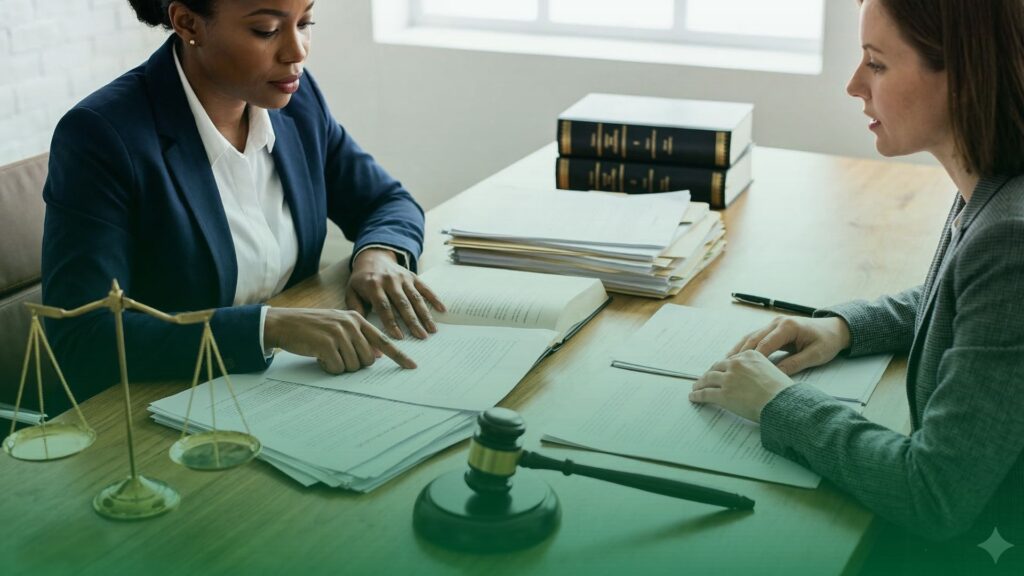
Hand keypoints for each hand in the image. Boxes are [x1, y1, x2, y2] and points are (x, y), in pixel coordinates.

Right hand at [264, 307, 415, 373]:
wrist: (284, 323)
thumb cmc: (312, 328)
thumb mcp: (338, 326)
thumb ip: (358, 337)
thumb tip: (375, 356)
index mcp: (357, 319)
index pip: (383, 340)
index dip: (399, 355)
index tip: (412, 366)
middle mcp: (351, 324)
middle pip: (367, 360)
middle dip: (353, 364)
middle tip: (336, 355)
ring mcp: (339, 333)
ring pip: (353, 365)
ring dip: (339, 366)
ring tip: (326, 353)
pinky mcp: (327, 344)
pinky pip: (337, 368)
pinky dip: (328, 368)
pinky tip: (319, 357)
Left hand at [346, 248, 445, 339]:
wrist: (373, 257)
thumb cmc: (361, 281)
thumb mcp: (352, 293)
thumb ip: (356, 311)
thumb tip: (362, 332)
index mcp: (373, 285)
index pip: (384, 306)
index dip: (391, 322)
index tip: (399, 337)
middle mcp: (390, 280)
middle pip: (403, 303)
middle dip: (413, 322)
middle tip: (422, 337)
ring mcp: (403, 278)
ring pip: (416, 298)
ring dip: (425, 314)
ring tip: (432, 330)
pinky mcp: (412, 276)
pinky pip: (425, 288)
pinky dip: (434, 298)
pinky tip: (442, 310)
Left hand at [689, 350, 791, 421]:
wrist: (783, 402)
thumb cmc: (783, 391)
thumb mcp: (773, 370)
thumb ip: (760, 369)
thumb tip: (753, 378)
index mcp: (750, 355)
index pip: (731, 360)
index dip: (722, 366)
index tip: (718, 369)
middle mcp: (737, 364)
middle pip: (717, 367)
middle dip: (709, 373)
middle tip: (705, 378)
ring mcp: (729, 379)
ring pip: (708, 379)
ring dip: (700, 383)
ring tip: (696, 387)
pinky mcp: (723, 394)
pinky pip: (706, 394)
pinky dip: (697, 395)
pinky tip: (694, 397)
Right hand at [726, 316, 851, 375]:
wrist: (834, 329)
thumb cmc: (827, 341)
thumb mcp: (815, 355)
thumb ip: (795, 364)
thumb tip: (776, 375)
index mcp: (787, 327)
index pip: (765, 344)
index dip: (753, 358)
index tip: (742, 372)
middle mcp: (776, 322)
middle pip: (753, 339)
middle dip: (739, 354)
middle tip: (726, 368)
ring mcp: (773, 324)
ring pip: (750, 337)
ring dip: (738, 349)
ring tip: (725, 363)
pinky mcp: (772, 328)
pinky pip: (755, 337)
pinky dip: (744, 347)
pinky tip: (735, 356)